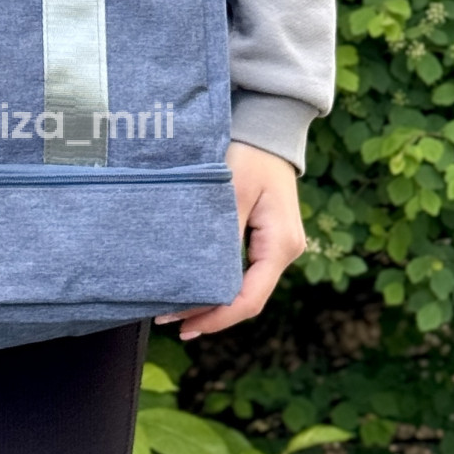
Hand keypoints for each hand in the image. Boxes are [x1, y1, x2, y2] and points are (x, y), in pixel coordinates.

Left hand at [153, 139, 305, 340]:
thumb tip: (203, 275)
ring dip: (212, 296)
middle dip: (210, 311)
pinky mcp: (266, 235)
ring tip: (176, 306)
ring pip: (244, 284)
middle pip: (247, 297)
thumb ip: (220, 233)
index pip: (249, 298)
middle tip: (169, 319)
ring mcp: (276, 244)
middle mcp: (284, 250)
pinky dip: (219, 277)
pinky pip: (243, 267)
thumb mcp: (231, 190)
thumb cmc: (250, 153)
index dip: (218, 317)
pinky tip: (196, 281)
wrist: (267, 127)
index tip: (186, 326)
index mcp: (280, 245)